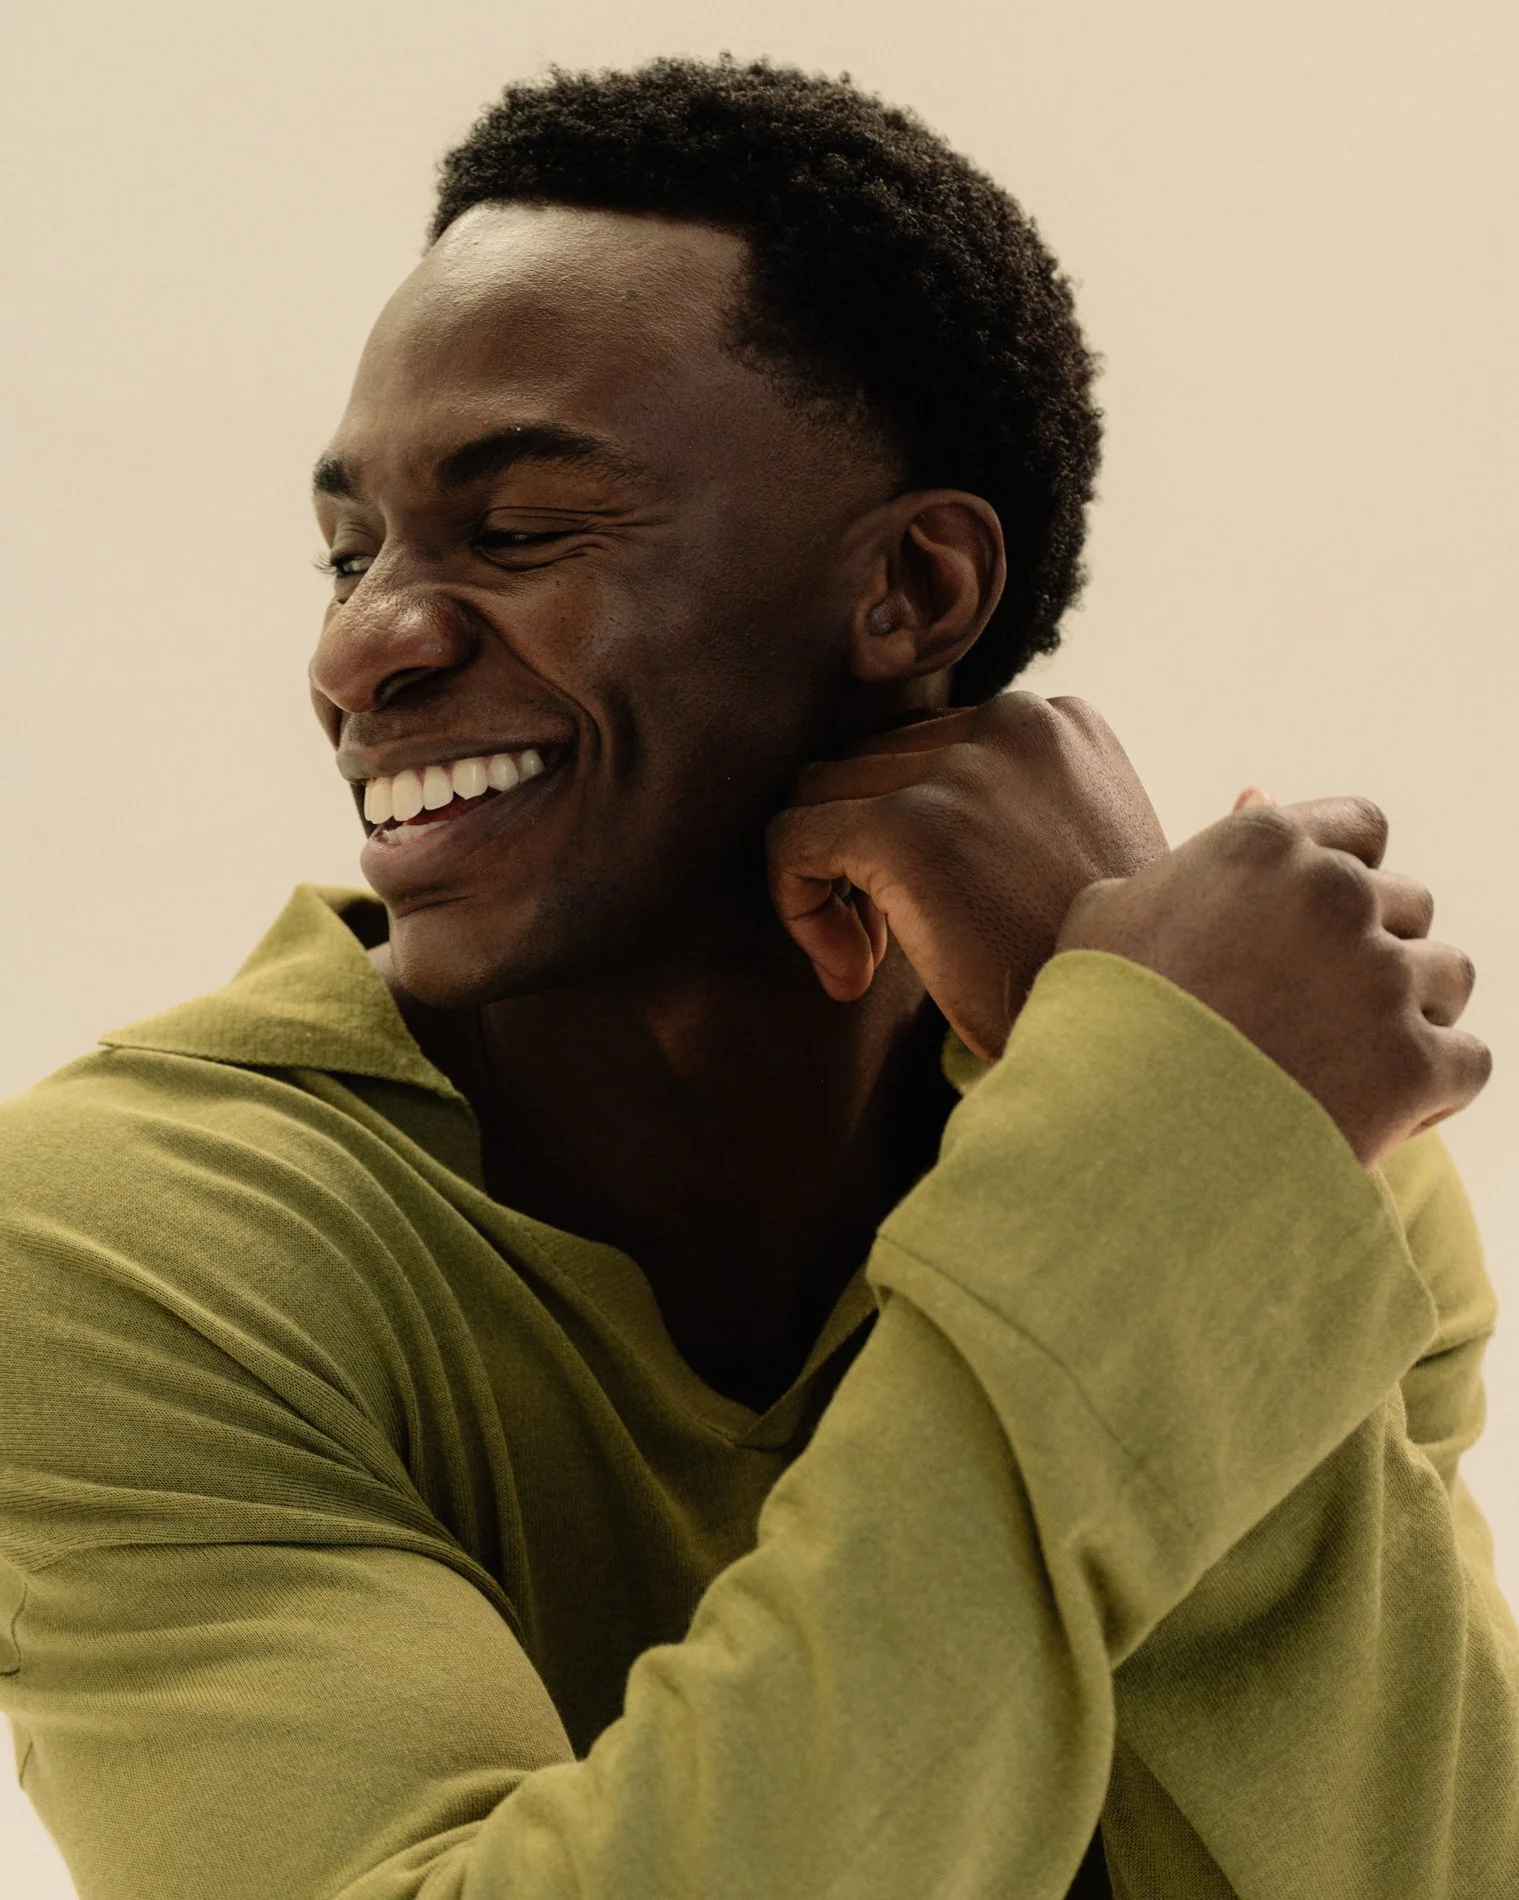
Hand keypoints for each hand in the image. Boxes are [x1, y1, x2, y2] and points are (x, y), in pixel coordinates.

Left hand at [765, 693, 1170, 1060]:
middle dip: (860, 852)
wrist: (1143, 1028)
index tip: (928, 910)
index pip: (922, 747)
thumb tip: (906, 809)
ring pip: (818, 794)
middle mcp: (1014, 721)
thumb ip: (1011, 810)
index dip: (903, 829)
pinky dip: (796, 905)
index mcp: (1057, 723)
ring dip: (829, 880)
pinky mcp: (908, 827)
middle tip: (887, 943)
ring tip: (871, 959)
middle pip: (866, 762)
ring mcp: (960, 770)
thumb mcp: (1077, 855)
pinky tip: (849, 972)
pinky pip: (793, 841)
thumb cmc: (1103, 966)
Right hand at [1054, 792, 1491, 1168]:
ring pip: (1447, 976)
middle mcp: (1333, 893)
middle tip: (1310, 1016)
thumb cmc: (1095, 1025)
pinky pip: (1465, 1061)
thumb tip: (1256, 796)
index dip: (1345, 880)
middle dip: (1373, 952)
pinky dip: (1430, 1090)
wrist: (1108, 1136)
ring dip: (1409, 1014)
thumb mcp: (1111, 914)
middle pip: (1407, 904)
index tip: (1314, 931)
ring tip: (1340, 1066)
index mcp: (1263, 844)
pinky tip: (1367, 1113)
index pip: (1361, 828)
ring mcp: (1379, 976)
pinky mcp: (1412, 1063)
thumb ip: (1193, 855)